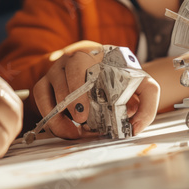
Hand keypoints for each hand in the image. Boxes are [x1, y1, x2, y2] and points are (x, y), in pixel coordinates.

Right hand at [33, 41, 159, 138]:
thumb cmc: (125, 79)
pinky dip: (48, 117)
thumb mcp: (143, 86)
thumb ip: (148, 104)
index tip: (83, 113)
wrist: (113, 72)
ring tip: (72, 133)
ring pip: (43, 91)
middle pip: (58, 78)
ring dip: (55, 115)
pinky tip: (65, 130)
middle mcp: (69, 60)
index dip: (76, 87)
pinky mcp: (47, 85)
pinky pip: (39, 100)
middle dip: (67, 104)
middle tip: (80, 123)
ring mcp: (55, 72)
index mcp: (91, 55)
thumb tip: (134, 128)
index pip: (77, 63)